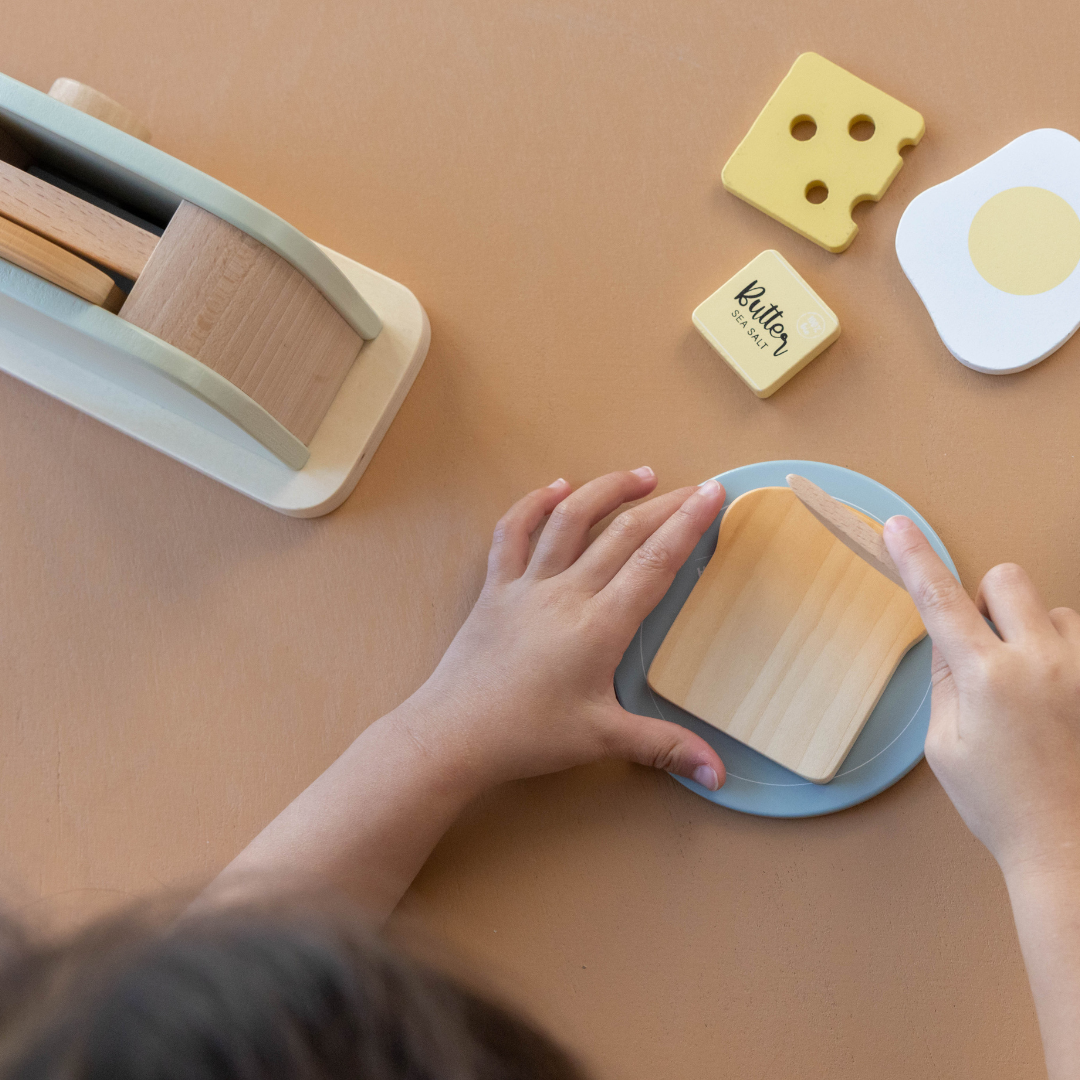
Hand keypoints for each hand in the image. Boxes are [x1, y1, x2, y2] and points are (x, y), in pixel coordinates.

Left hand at [404, 468, 727, 793]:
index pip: (654, 562)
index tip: (713, 494)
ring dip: (606, 490)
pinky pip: (511, 533)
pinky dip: (533, 504)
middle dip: (664, 505)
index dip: (688, 524)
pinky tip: (555, 487)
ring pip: (569, 520)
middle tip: (695, 487)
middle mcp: (566, 593)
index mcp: (599, 626)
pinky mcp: (494, 588)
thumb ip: (665, 748)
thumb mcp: (601, 740)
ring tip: (640, 475)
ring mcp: (526, 585)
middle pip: (623, 534)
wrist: (453, 734)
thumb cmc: (528, 736)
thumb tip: (720, 775)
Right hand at [883, 516, 1079, 877]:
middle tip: (979, 646)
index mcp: (988, 678)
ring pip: (1049, 607)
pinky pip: (1079, 634)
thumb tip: (948, 637)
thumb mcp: (944, 743)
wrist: (1067, 845)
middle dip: (984, 599)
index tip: (898, 527)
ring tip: (1024, 685)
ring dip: (1027, 629)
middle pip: (1005, 580)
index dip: (915, 559)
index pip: (940, 601)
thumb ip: (945, 679)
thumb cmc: (998, 803)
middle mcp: (1042, 662)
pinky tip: (1054, 693)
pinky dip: (1060, 649)